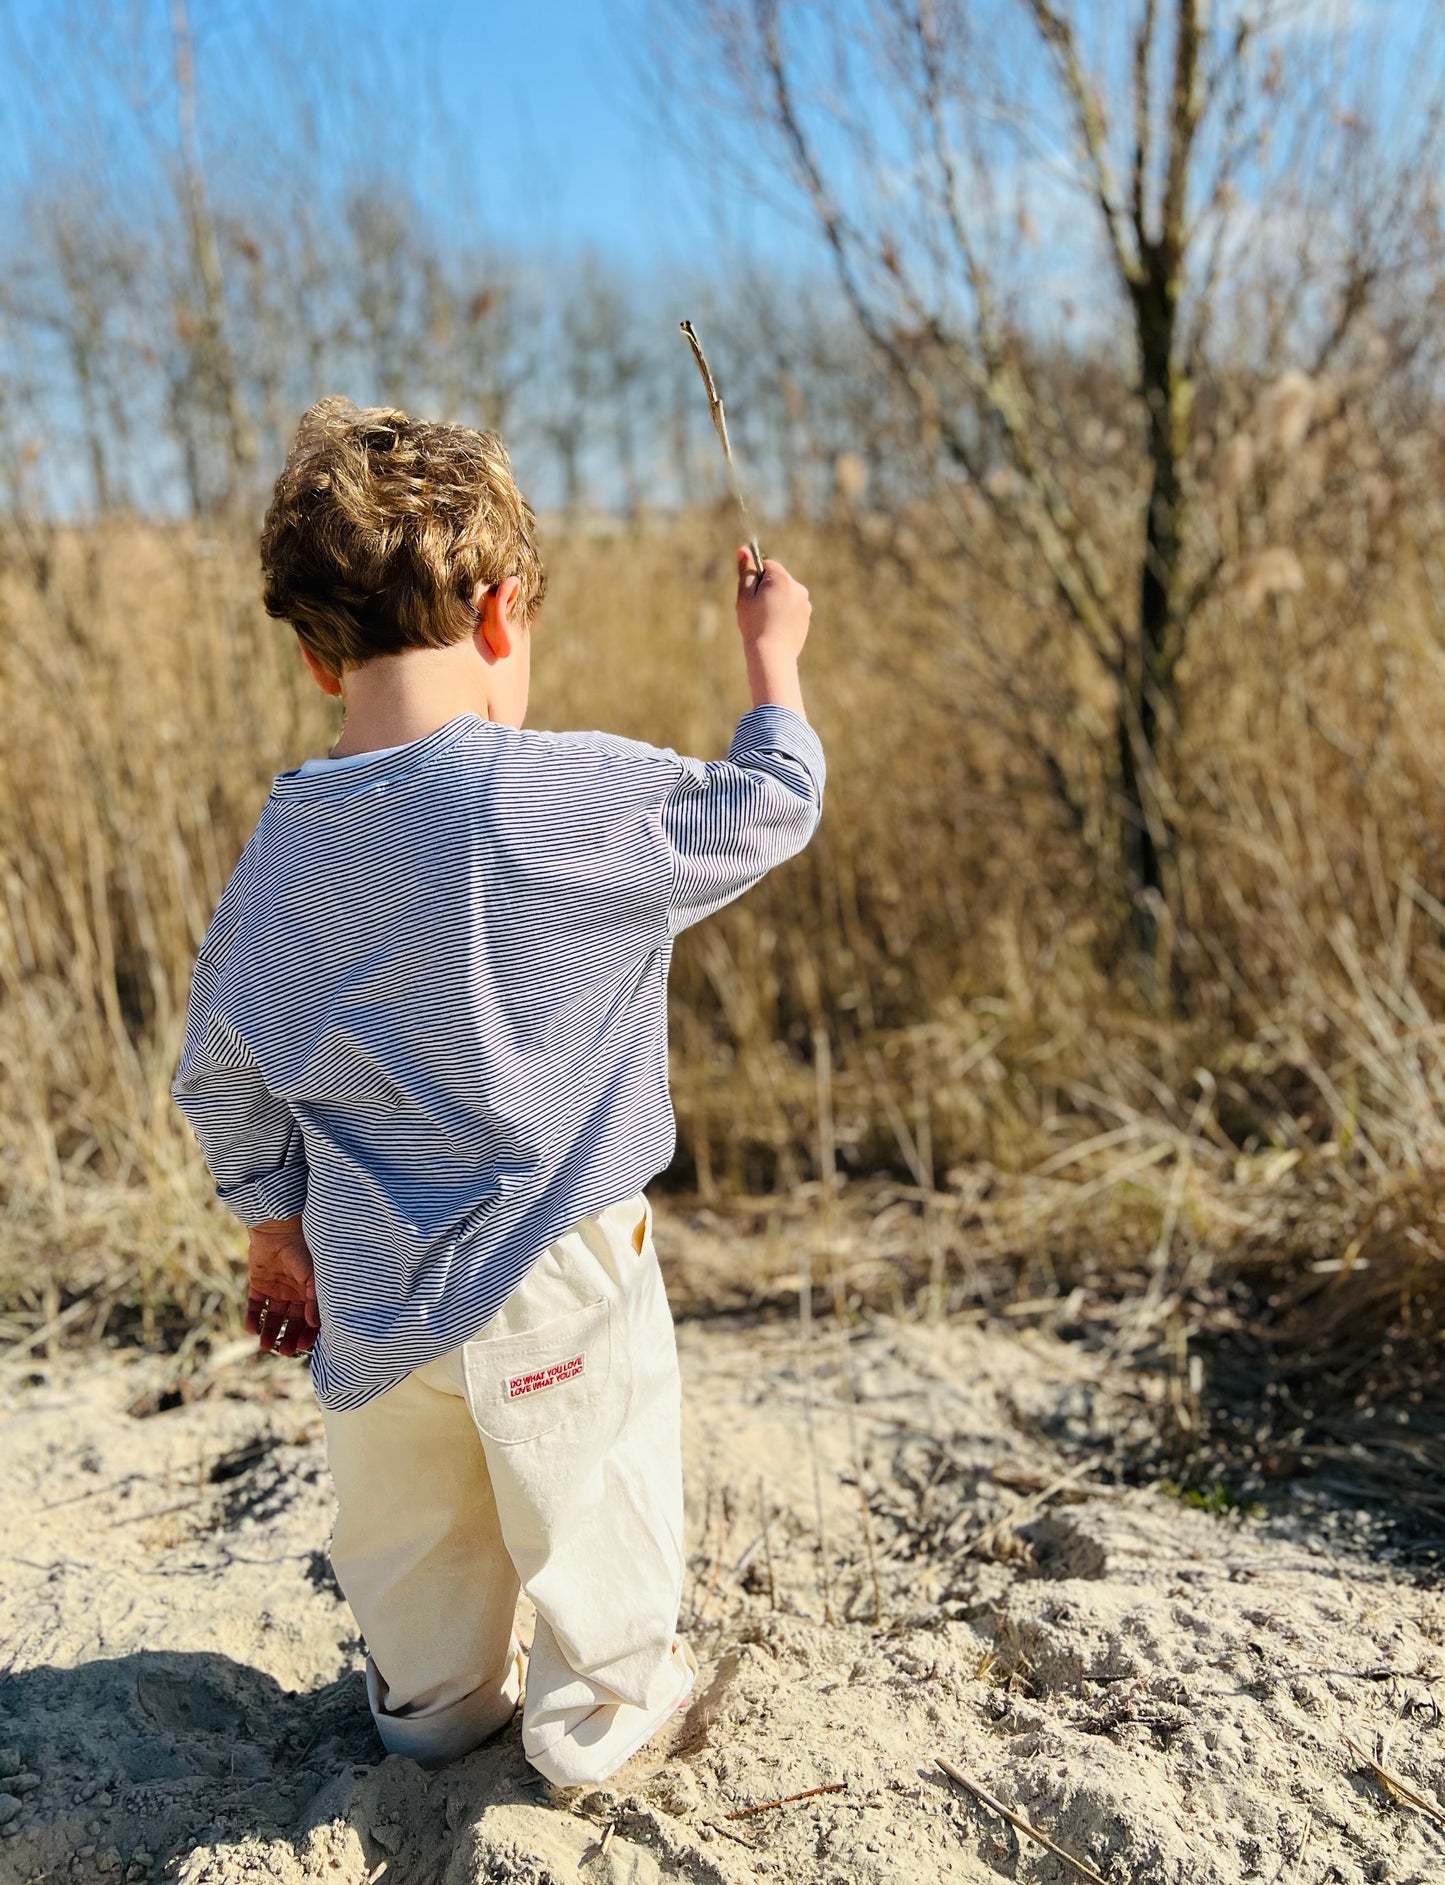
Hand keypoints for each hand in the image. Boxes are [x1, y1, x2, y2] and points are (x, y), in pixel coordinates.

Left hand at [245, 1216, 319, 1356]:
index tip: (304, 1347)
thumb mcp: (313, 1273)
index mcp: (311, 1291)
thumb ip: (315, 1297)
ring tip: (264, 1347)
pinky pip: (256, 1306)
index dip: (309, 1333)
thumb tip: (314, 1323)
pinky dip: (253, 1318)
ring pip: (274, 1317)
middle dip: (289, 1337)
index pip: (311, 1318)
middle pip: (292, 1321)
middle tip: (285, 1353)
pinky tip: (251, 1329)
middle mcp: (295, 1293)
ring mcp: (277, 1289)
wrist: (278, 1227)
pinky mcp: (259, 1284)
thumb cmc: (302, 1248)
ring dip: (270, 1332)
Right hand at [735, 549, 810, 662]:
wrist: (772, 654)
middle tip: (756, 610)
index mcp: (782, 579)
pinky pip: (792, 608)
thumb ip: (745, 571)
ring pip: (785, 594)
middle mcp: (798, 588)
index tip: (750, 594)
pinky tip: (775, 627)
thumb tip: (744, 549)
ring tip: (766, 621)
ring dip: (775, 601)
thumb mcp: (745, 595)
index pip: (767, 565)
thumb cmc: (754, 623)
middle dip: (766, 589)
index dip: (755, 578)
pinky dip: (784, 614)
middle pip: (778, 580)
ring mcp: (805, 603)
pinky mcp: (806, 617)